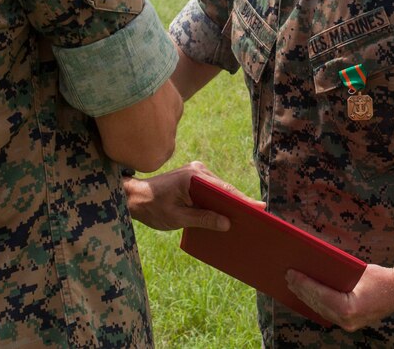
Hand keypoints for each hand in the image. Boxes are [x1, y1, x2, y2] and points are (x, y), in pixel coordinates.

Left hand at [124, 161, 262, 231]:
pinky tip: (225, 216)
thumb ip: (202, 219)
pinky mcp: (193, 178)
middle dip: (238, 204)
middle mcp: (197, 170)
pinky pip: (211, 191)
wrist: (133, 197)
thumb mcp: (177, 218)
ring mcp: (196, 172)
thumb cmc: (152, 207)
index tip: (259, 207)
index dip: (242, 200)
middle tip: (255, 218)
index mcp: (193, 177)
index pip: (224, 189)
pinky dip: (218, 202)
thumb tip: (226, 223)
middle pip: (224, 189)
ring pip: (219, 190)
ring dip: (228, 204)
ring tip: (244, 219)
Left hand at [285, 263, 393, 332]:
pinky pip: (328, 313)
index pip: (319, 295)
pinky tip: (306, 294)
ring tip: (292, 284)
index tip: (291, 273)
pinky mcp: (350, 323)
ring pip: (321, 310)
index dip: (304, 284)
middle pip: (317, 303)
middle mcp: (347, 321)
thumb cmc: (380, 277)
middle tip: (287, 276)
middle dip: (301, 289)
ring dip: (306, 297)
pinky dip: (316, 303)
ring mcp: (349, 325)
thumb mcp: (356, 270)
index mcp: (349, 308)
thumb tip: (312, 263)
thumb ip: (336, 271)